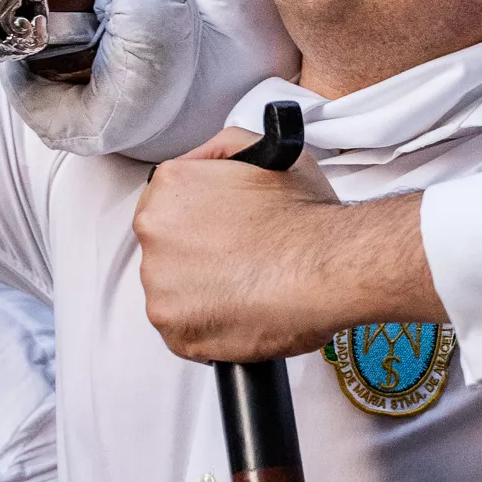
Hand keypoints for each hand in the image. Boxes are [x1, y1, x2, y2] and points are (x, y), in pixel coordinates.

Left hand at [133, 126, 438, 362]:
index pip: (168, 203)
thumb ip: (221, 151)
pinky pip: (184, 330)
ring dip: (202, 292)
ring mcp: (160, 286)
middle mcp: (153, 234)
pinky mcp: (176, 330)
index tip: (222, 232)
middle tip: (241, 260)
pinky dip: (209, 326)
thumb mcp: (267, 151)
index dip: (200, 219)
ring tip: (246, 287)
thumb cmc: (305, 215)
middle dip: (197, 255)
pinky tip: (241, 311)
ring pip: (173, 291)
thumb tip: (201, 162)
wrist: (328, 268)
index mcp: (169, 187)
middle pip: (166, 248)